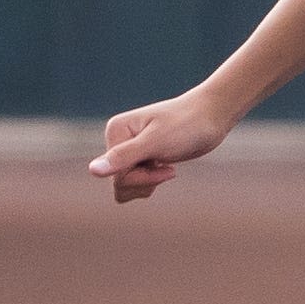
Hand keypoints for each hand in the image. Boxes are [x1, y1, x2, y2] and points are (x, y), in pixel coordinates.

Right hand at [89, 90, 235, 205]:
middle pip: (119, 182)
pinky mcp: (142, 158)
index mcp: (115, 131)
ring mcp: (129, 149)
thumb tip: (92, 171)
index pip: (115, 174)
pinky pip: (135, 183)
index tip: (164, 164)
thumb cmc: (186, 125)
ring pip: (126, 186)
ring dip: (149, 183)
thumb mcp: (155, 143)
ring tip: (167, 167)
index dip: (140, 177)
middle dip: (145, 181)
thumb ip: (123, 157)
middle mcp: (118, 140)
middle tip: (168, 167)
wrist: (212, 117)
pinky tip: (166, 168)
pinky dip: (152, 182)